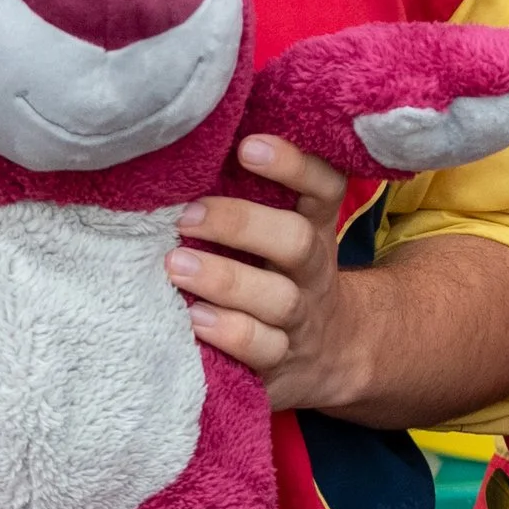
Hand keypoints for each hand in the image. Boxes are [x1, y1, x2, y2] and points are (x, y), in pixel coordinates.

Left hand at [168, 134, 368, 411]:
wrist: (331, 354)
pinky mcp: (281, 365)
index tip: (248, 146)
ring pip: (278, 299)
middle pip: (297, 242)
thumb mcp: (282, 231)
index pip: (323, 187)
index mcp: (315, 227)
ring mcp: (300, 320)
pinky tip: (193, 323)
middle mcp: (313, 271)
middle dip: (242, 225)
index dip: (293, 165)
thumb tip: (185, 143)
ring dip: (226, 280)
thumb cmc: (280, 274)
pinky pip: (262, 352)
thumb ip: (252, 196)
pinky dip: (228, 336)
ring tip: (177, 267)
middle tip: (187, 215)